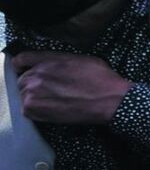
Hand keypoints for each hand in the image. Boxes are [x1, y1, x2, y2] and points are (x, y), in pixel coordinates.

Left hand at [12, 51, 131, 124]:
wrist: (108, 99)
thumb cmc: (100, 79)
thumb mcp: (81, 59)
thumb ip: (57, 60)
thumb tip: (49, 64)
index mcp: (48, 60)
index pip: (21, 59)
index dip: (22, 64)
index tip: (25, 69)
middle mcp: (37, 75)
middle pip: (22, 79)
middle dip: (33, 83)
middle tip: (50, 89)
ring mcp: (33, 93)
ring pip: (24, 94)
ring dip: (35, 96)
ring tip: (55, 99)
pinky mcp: (35, 110)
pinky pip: (27, 109)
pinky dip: (37, 109)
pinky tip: (53, 107)